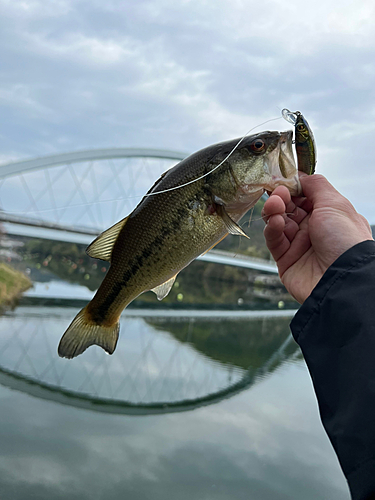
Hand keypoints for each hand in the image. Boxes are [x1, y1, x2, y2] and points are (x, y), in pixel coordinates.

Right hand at [262, 174, 372, 302]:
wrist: (342, 279)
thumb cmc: (346, 240)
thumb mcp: (335, 203)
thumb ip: (315, 185)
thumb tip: (300, 175)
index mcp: (329, 215)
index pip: (304, 197)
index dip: (292, 188)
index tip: (281, 180)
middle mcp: (314, 230)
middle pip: (289, 208)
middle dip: (281, 198)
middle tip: (277, 193)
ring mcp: (299, 245)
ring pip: (278, 223)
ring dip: (274, 212)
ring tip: (275, 207)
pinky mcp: (286, 260)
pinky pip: (274, 241)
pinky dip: (272, 229)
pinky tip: (276, 223)